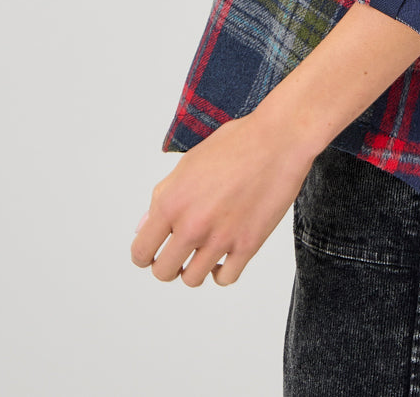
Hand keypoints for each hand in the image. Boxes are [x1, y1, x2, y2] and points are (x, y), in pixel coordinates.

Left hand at [130, 108, 315, 286]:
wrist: (279, 139)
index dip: (144, 254)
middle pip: (163, 272)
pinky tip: (224, 256)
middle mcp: (192, 225)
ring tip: (203, 252)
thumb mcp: (189, 162)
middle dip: (168, 264)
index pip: (140, 252)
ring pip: (192, 280)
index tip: (154, 251)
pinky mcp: (248, 245)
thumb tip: (143, 226)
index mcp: (172, 202)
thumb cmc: (236, 142)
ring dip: (194, 269)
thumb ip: (163, 196)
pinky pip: (225, 279)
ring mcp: (221, 238)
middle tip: (180, 252)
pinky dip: (222, 272)